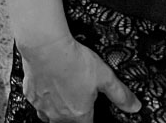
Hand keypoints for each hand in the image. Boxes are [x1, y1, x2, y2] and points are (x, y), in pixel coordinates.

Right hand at [20, 34, 140, 122]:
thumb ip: (120, 94)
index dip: (92, 117)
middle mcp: (58, 115)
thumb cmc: (75, 61)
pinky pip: (38, 103)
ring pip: (51, 115)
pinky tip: (52, 83)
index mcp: (78, 113)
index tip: (92, 109)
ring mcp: (42, 107)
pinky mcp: (31, 96)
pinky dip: (46, 97)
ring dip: (59, 108)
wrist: (47, 49)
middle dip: (75, 114)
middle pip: (68, 122)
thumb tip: (134, 106)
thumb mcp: (106, 77)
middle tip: (79, 97)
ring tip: (67, 90)